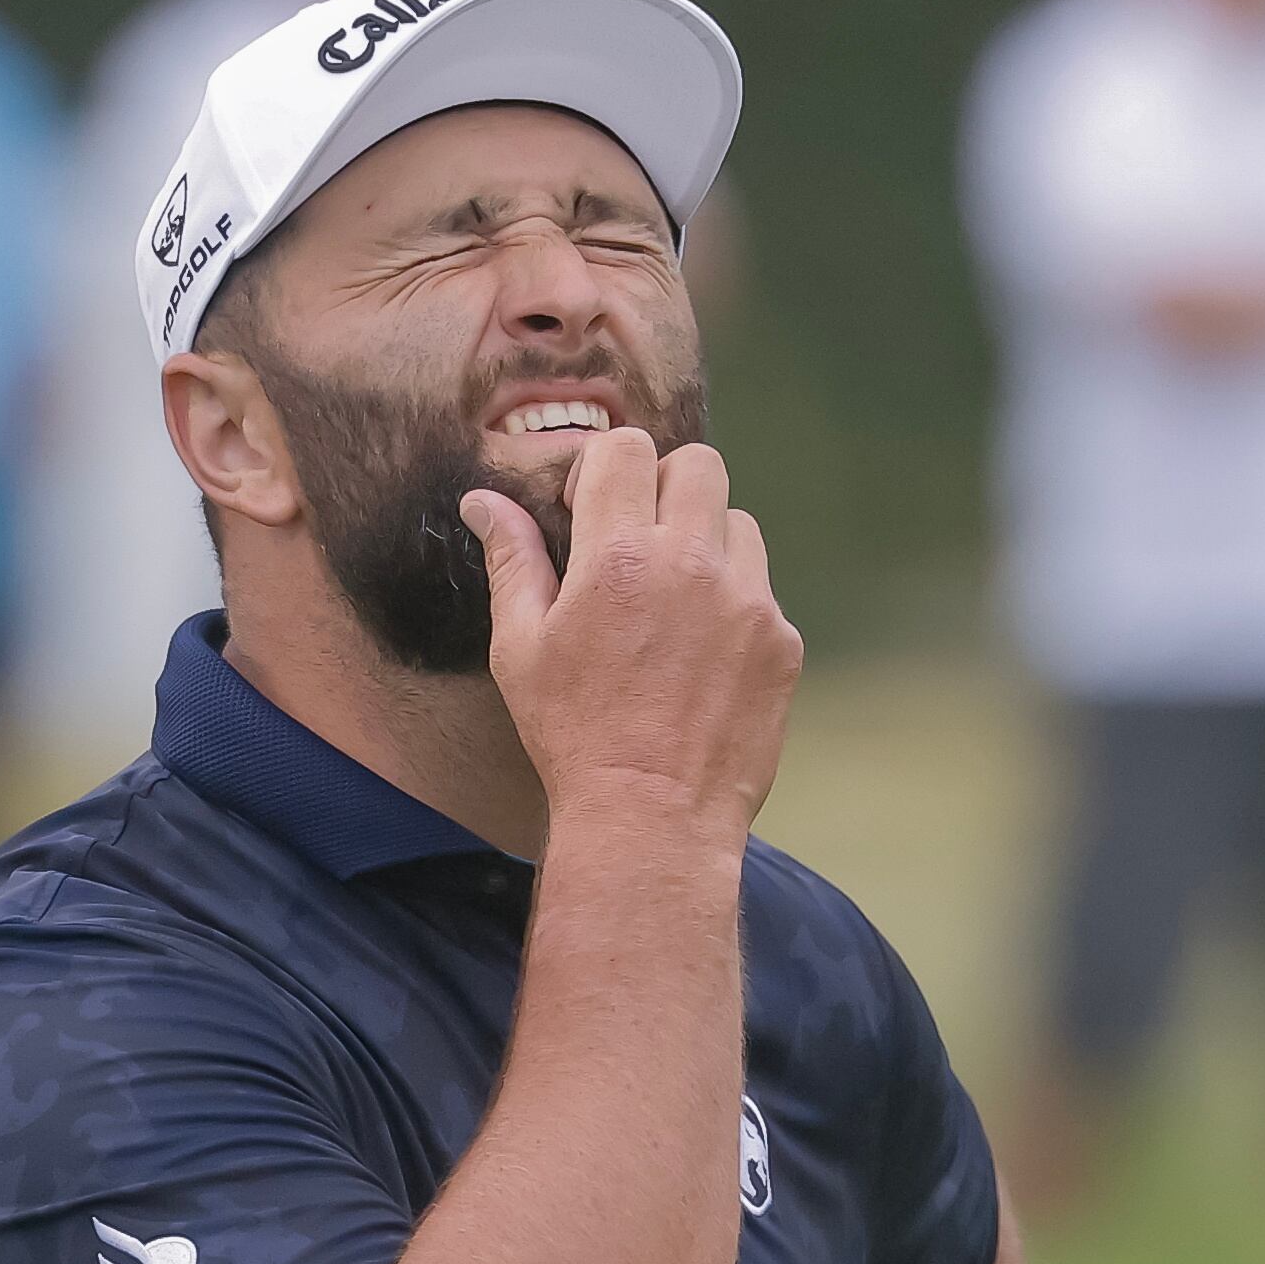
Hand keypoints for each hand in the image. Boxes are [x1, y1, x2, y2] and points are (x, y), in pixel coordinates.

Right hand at [462, 430, 801, 842]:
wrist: (653, 815)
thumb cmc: (573, 734)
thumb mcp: (520, 648)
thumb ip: (512, 562)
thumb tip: (483, 501)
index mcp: (617, 555)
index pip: (627, 448)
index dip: (606, 468)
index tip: (591, 508)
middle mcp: (691, 563)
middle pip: (698, 464)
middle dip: (665, 486)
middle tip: (640, 539)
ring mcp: (747, 601)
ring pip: (738, 523)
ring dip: (707, 541)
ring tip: (676, 598)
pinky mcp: (781, 641)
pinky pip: (762, 590)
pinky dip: (735, 603)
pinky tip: (703, 653)